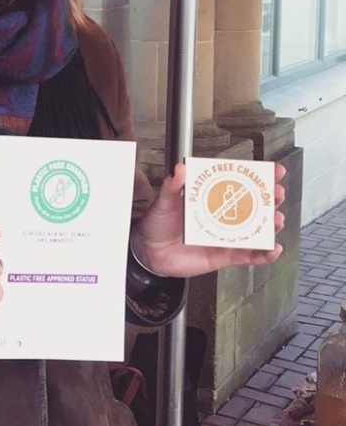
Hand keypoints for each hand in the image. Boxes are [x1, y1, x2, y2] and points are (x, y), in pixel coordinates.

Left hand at [129, 162, 285, 277]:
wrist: (149, 251)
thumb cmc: (158, 224)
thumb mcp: (164, 202)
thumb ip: (172, 186)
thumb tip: (180, 169)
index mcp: (211, 199)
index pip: (239, 185)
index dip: (258, 178)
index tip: (274, 170)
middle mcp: (223, 217)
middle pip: (254, 206)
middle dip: (270, 199)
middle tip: (276, 193)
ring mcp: (226, 237)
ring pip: (257, 231)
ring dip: (272, 225)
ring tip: (277, 220)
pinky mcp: (226, 256)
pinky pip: (250, 256)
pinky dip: (264, 254)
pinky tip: (273, 249)